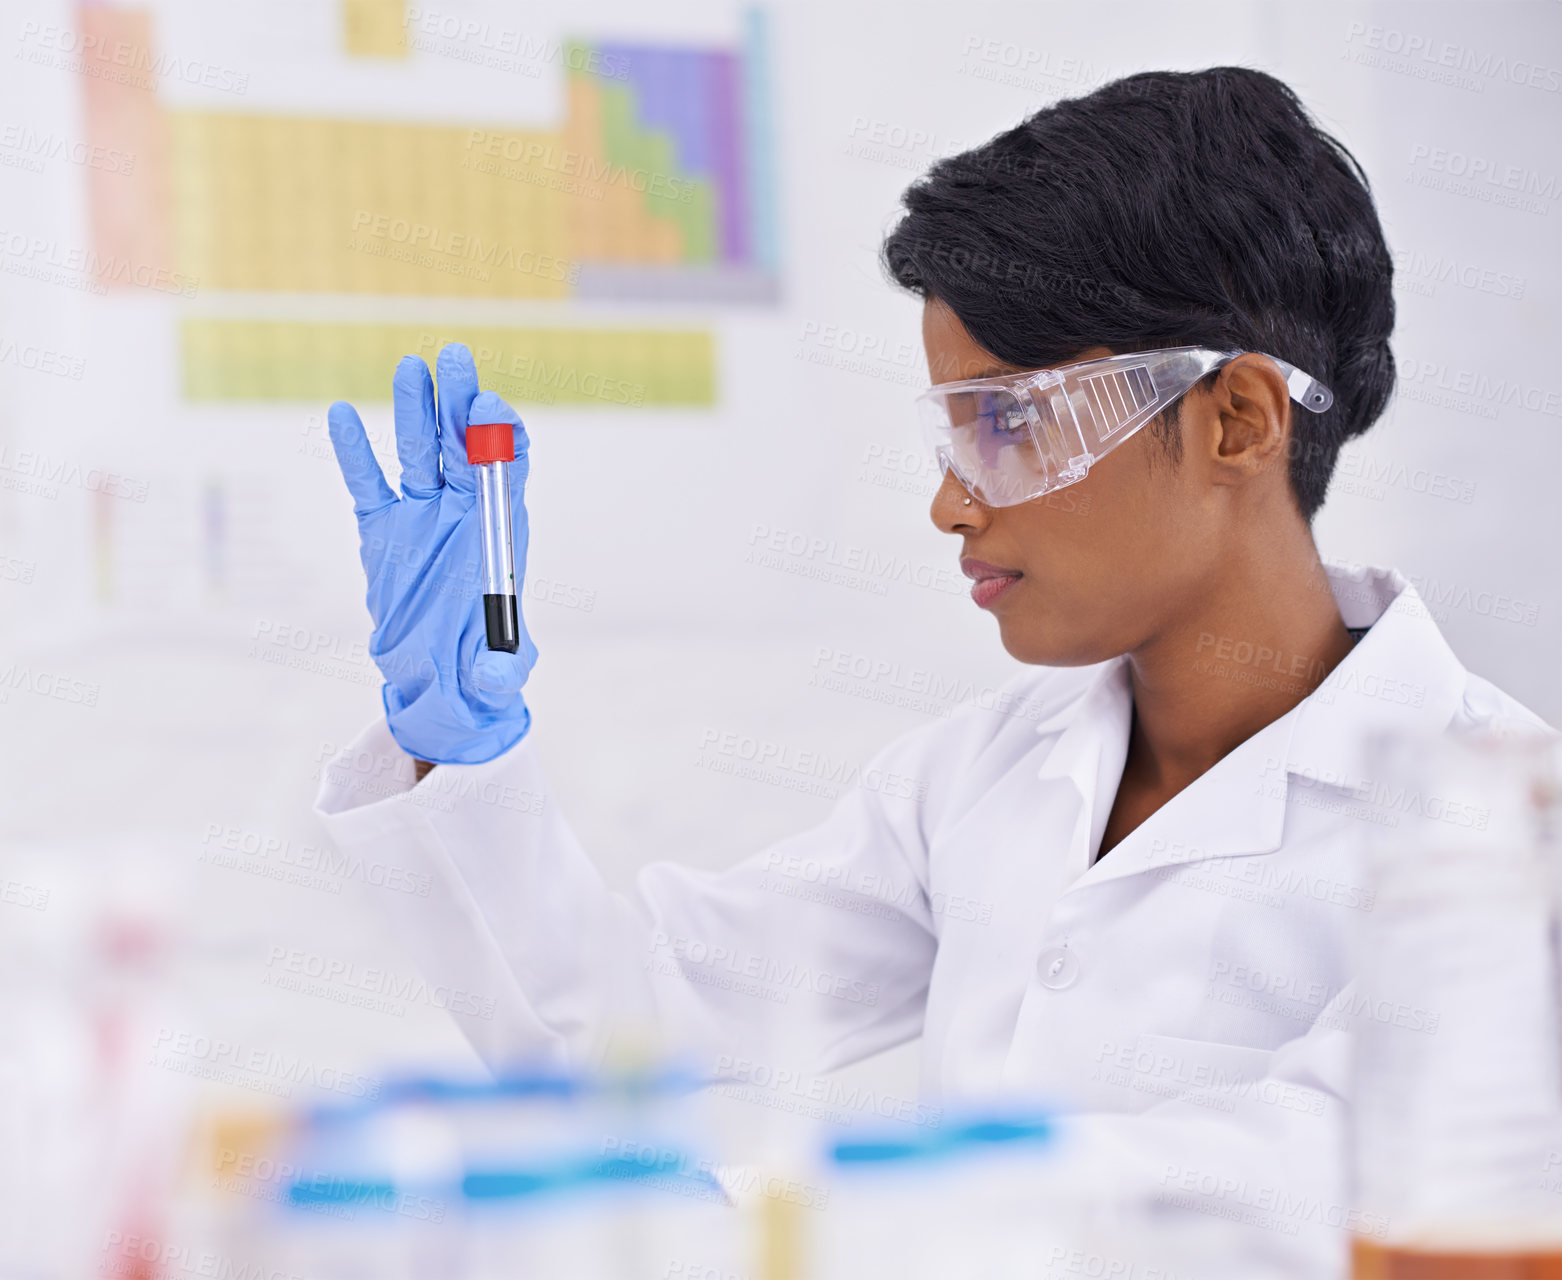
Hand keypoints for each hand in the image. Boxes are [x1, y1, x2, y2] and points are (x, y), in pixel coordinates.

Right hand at [327, 343, 535, 765]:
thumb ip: (499, 671)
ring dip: (416, 411)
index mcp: (502, 533)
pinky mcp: (382, 530)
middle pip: (464, 446)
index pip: (509, 470)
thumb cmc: (480, 670)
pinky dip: (356, 452)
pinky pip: (368, 484)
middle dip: (460, 403)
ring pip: (419, 453)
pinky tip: (344, 414)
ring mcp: (421, 517)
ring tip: (410, 367)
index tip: (491, 409)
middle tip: (454, 357)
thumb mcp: (495, 675)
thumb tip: (500, 676)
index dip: (501, 438)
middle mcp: (464, 514)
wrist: (436, 680)